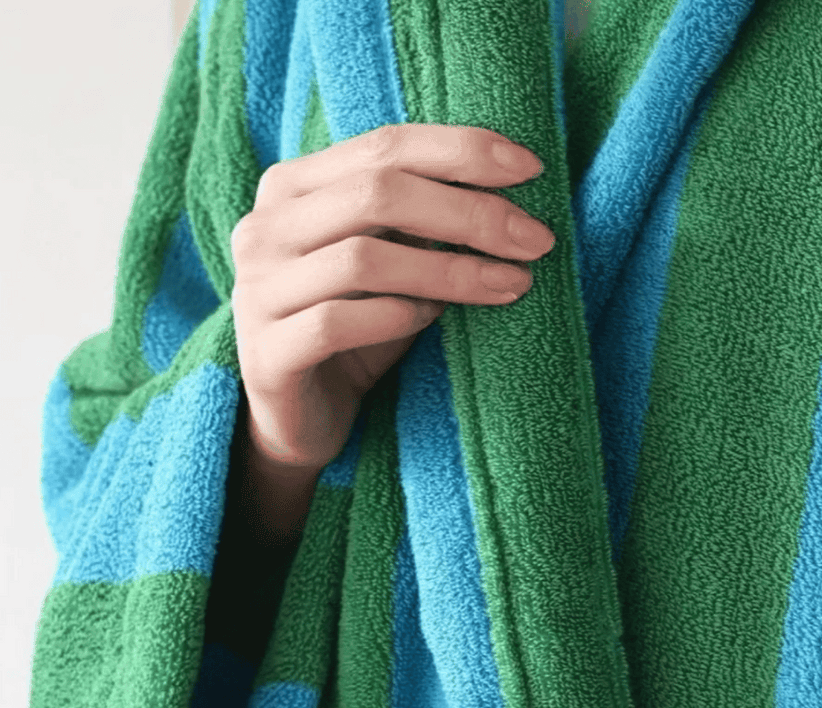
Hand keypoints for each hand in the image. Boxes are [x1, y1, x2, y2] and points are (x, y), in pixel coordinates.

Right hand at [228, 122, 555, 543]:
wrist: (299, 420)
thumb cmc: (358, 334)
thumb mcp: (394, 269)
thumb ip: (424, 227)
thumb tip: (512, 202)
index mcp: (293, 188)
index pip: (385, 146)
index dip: (461, 151)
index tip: (532, 169)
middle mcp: (264, 228)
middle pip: (379, 194)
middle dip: (471, 213)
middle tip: (537, 241)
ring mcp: (257, 290)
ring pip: (363, 259)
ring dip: (450, 270)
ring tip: (513, 285)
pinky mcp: (266, 354)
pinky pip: (337, 324)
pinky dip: (398, 318)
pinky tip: (436, 322)